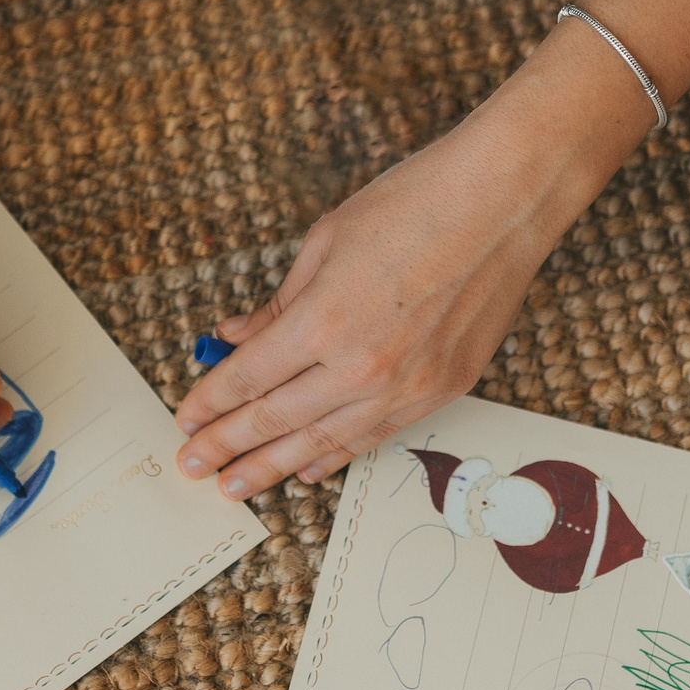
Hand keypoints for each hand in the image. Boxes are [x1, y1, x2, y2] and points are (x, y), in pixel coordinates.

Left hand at [172, 113, 594, 500]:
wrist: (503, 203)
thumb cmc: (414, 204)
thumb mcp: (326, 242)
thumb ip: (279, 302)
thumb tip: (237, 336)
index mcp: (322, 321)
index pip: (249, 378)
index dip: (211, 403)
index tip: (186, 420)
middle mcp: (361, 367)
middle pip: (276, 420)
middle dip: (227, 446)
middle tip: (193, 465)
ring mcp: (407, 386)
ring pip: (324, 442)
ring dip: (274, 467)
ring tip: (235, 486)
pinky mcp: (443, 390)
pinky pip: (375, 436)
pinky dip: (336, 456)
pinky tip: (308, 469)